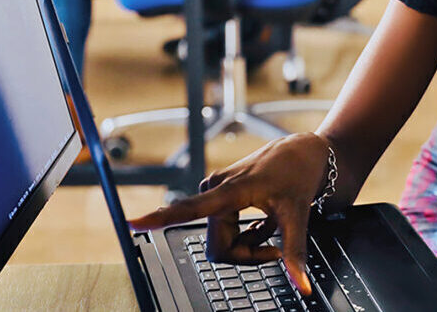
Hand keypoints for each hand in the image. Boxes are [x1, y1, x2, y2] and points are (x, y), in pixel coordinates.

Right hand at [128, 132, 332, 294]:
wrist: (302, 152)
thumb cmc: (298, 174)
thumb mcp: (299, 215)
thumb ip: (295, 252)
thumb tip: (302, 285)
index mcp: (230, 190)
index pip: (190, 208)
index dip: (161, 218)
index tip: (134, 223)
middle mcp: (215, 190)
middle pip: (218, 247)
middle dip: (247, 255)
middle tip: (275, 247)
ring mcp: (216, 193)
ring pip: (222, 243)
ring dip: (249, 245)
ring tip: (271, 226)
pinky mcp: (219, 196)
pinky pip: (226, 233)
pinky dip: (248, 236)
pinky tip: (265, 222)